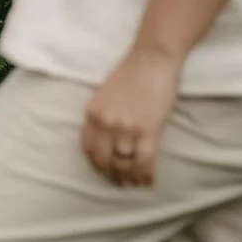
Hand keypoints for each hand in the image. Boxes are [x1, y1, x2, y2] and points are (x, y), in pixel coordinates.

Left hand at [81, 43, 181, 186]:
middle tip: (120, 182)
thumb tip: (106, 141)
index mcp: (92, 112)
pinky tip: (148, 181)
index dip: (96, 164)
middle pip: (104, 160)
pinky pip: (144, 161)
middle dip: (112, 175)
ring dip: (129, 177)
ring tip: (135, 183)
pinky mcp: (148, 130)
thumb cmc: (132, 72)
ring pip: (124, 164)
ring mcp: (126, 127)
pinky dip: (145, 175)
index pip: (88, 148)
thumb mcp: (105, 94)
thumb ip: (102, 115)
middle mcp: (105, 122)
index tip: (104, 171)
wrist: (153, 58)